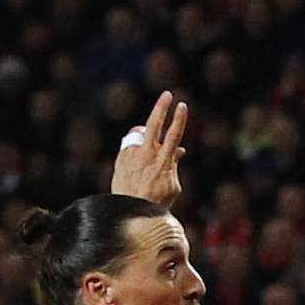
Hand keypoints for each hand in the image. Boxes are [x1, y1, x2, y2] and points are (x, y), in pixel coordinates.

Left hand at [112, 90, 188, 205]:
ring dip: (147, 131)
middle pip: (154, 124)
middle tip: (167, 94)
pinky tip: (139, 167)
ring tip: (152, 145)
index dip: (179, 119)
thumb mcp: (173, 186)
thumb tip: (180, 150)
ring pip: (141, 132)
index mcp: (163, 162)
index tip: (182, 105)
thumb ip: (175, 165)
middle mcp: (147, 154)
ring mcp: (133, 153)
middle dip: (162, 107)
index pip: (173, 135)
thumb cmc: (156, 201)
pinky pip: (134, 147)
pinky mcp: (122, 156)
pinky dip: (139, 153)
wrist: (130, 209)